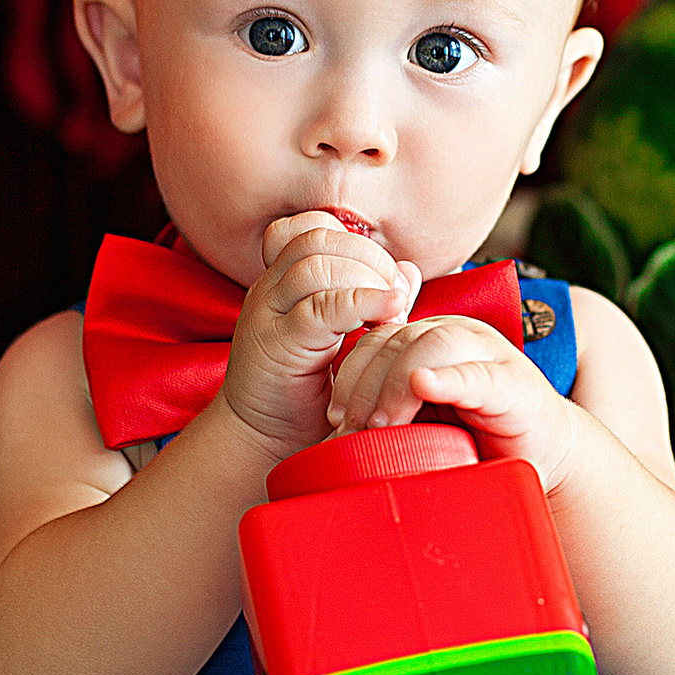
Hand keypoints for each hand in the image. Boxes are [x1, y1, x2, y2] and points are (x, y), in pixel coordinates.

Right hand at [216, 213, 422, 456]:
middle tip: (397, 294)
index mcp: (281, 284)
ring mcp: (267, 314)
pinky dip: (362, 302)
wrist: (265, 444)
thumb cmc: (308, 395)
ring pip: (317, 264)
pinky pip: (321, 307)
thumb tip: (409, 272)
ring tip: (393, 309)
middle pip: (318, 239)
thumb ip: (373, 302)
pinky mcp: (276, 343)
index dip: (356, 242)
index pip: (313, 230)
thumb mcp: (345, 339)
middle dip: (369, 257)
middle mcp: (268, 291)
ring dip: (367, 278)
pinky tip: (389, 315)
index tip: (385, 279)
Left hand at [328, 314, 577, 490]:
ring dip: (398, 386)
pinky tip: (426, 387)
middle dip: (367, 386)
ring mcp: (491, 355)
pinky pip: (480, 375)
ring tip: (381, 425)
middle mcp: (459, 335)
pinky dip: (450, 378)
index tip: (335, 417)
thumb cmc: (476, 440)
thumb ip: (388, 409)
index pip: (379, 337)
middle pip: (399, 340)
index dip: (352, 373)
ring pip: (433, 345)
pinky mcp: (517, 384)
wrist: (545, 457)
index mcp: (431, 338)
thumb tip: (332, 432)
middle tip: (351, 431)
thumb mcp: (422, 421)